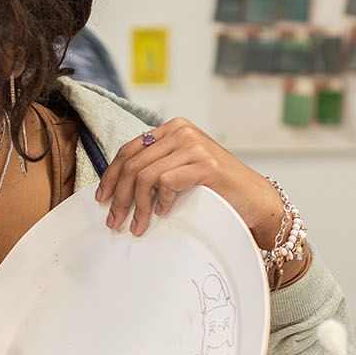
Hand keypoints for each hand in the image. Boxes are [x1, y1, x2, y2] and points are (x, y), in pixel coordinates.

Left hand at [95, 118, 284, 242]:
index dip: (111, 175)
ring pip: (145, 175)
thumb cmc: (216, 188)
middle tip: (114, 221)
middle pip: (133, 164)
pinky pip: (166, 182)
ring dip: (137, 206)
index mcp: (172, 128)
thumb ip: (156, 166)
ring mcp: (194, 146)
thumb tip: (117, 187)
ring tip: (136, 226)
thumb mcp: (181, 168)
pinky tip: (162, 213)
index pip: (128, 149)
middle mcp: (181, 131)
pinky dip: (160, 201)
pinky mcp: (204, 164)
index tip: (101, 198)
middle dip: (119, 196)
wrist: (254, 199)